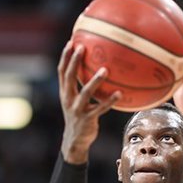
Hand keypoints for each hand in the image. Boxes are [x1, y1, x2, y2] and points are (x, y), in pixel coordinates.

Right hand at [58, 41, 121, 164]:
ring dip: (95, 81)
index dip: (65, 57)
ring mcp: (77, 109)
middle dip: (75, 61)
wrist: (75, 141)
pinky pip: (100, 108)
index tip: (71, 42)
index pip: (62, 71)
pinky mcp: (87, 119)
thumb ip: (81, 87)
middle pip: (69, 77)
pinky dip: (110, 101)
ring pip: (85, 93)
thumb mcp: (76, 101)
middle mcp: (68, 99)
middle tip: (82, 47)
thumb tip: (96, 68)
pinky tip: (120, 93)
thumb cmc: (79, 117)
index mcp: (65, 93)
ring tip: (105, 69)